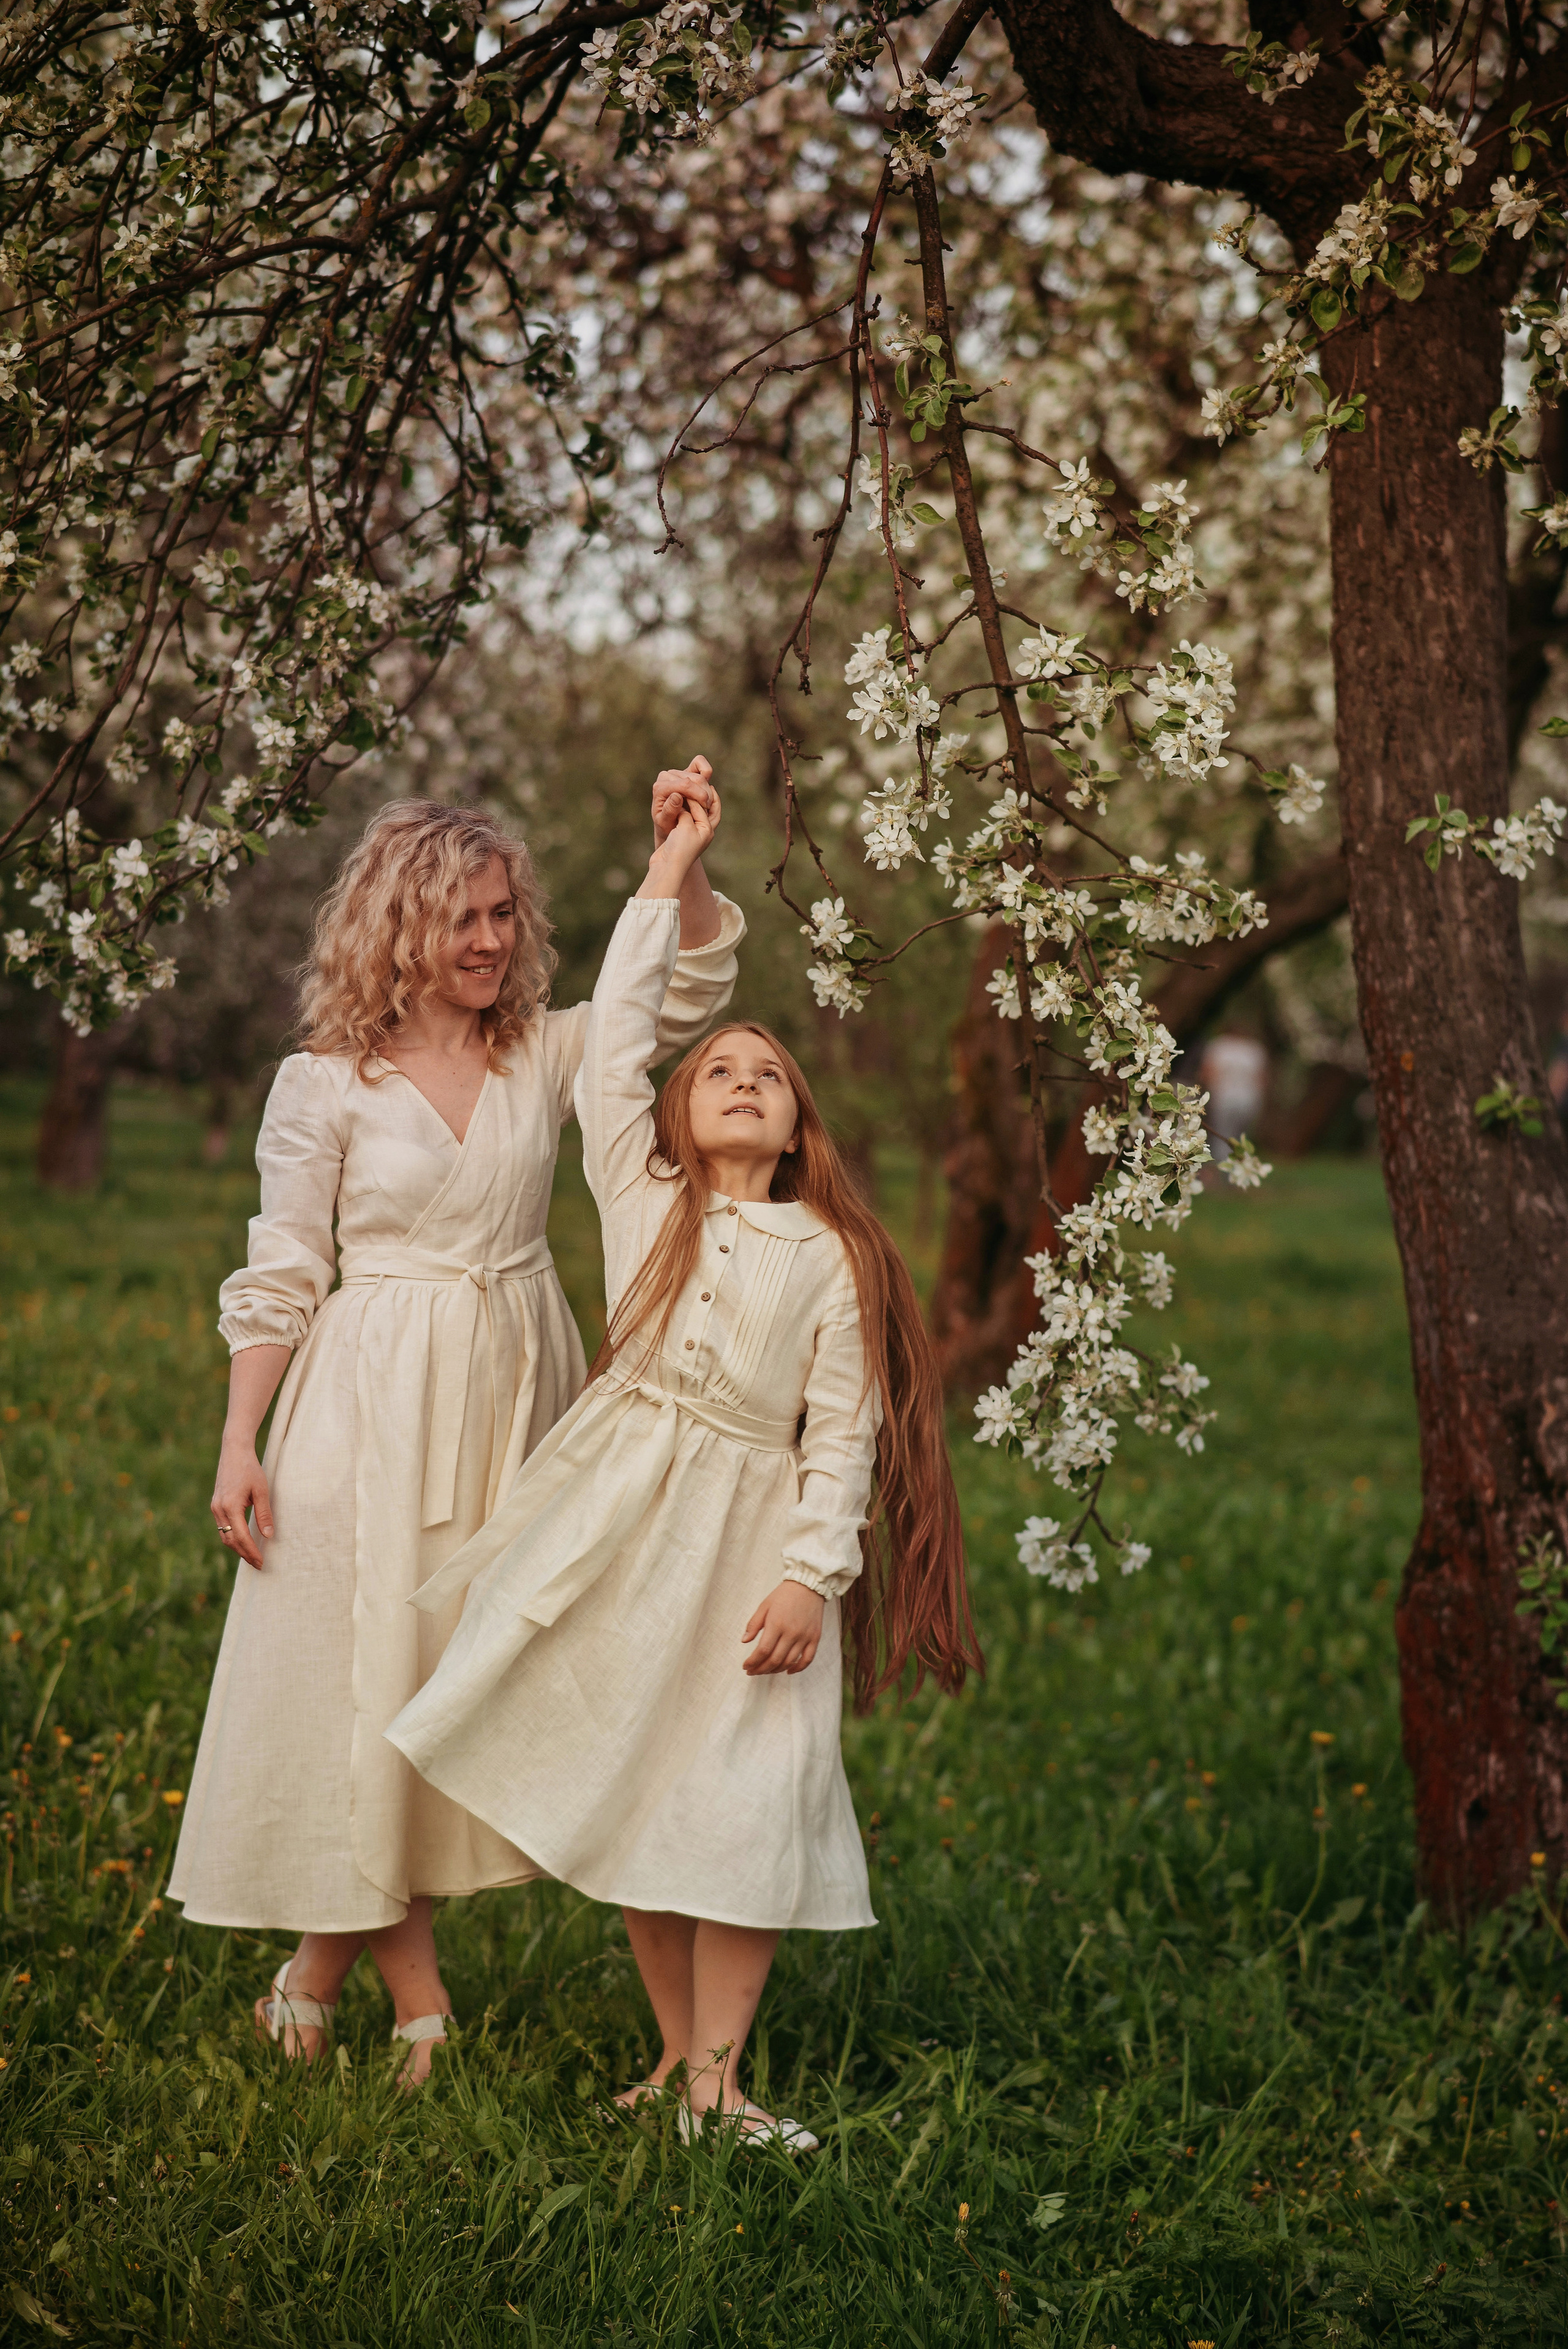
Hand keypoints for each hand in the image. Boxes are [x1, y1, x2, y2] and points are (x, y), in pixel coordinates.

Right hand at [211, 1439, 273, 1569]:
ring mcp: (215, 1507)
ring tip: (252, 1556)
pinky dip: (232, 1537)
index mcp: (230, 1506)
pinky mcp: (215, 1505)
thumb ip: (264, 1513)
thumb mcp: (262, 1490)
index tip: (261, 1562)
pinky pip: (222, 1527)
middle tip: (258, 1564)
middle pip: (230, 1541)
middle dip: (244, 1554)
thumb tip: (268, 1535)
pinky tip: (243, 1541)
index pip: (240, 1537)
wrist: (234, 1451)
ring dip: (237, 1548)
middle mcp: (219, 1509)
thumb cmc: (250, 1468)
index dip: (251, 1551)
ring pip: (224, 1535)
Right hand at [638, 788, 720, 901]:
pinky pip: (683, 818)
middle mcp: (702, 832)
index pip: (706, 806)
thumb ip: (688, 811)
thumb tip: (683, 802)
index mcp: (708, 830)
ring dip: (688, 803)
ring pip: (692, 813)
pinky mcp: (680, 837)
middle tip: (689, 784)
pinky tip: (673, 803)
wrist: (667, 868)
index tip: (691, 783)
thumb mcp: (687, 826)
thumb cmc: (680, 848)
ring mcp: (691, 834)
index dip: (698, 794)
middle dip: (697, 797)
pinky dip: (680, 810)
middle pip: (703, 809)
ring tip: (682, 791)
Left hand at [652, 755, 714, 844]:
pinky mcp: (685, 770)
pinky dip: (707, 773)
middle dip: (704, 794)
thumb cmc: (666, 826)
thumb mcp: (665, 823)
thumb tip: (676, 795)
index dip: (698, 795)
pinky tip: (706, 790)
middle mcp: (666, 776)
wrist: (669, 825)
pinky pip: (700, 763)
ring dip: (707, 791)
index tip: (706, 809)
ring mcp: (676, 772)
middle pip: (694, 779)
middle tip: (707, 809)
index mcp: (659, 787)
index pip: (684, 785)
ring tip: (706, 805)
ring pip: (699, 775)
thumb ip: (669, 810)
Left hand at [742, 1580, 825, 1675]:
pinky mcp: (815, 1638)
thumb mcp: (764, 1606)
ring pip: (789, 1662)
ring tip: (766, 1670)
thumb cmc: (784, 1595)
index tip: (746, 1666)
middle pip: (775, 1660)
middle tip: (753, 1672)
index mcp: (776, 1624)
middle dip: (761, 1669)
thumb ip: (754, 1624)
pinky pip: (807, 1659)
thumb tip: (744, 1641)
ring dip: (776, 1670)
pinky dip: (797, 1668)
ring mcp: (804, 1636)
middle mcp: (791, 1632)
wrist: (808, 1585)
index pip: (763, 1650)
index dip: (753, 1662)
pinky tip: (788, 1671)